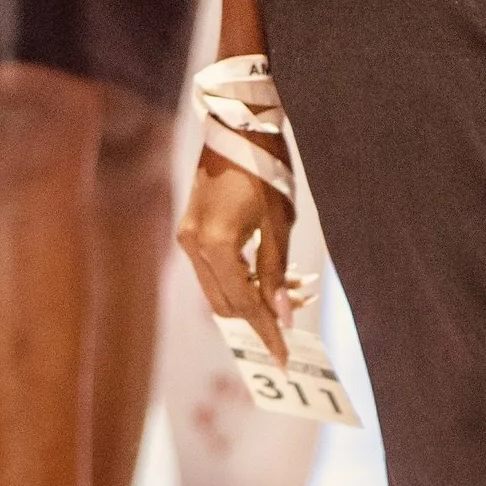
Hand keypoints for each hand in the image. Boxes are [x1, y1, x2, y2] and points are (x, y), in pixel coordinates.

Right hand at [178, 150, 293, 359]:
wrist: (237, 128)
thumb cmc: (265, 169)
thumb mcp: (279, 224)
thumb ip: (277, 273)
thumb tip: (282, 315)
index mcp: (216, 245)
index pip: (244, 304)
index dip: (266, 333)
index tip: (283, 358)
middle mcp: (193, 246)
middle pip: (226, 305)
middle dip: (261, 315)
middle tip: (297, 312)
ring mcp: (187, 239)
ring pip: (219, 290)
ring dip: (253, 297)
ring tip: (294, 287)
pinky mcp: (190, 230)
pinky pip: (214, 271)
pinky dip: (241, 278)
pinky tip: (271, 273)